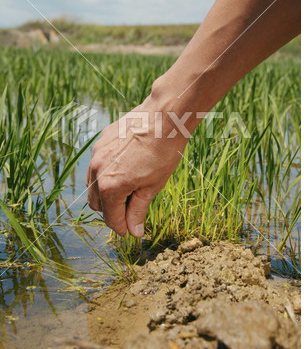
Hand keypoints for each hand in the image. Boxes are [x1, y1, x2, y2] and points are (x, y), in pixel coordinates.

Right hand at [86, 95, 187, 236]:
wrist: (164, 117)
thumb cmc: (163, 152)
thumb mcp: (153, 186)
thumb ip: (138, 210)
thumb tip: (134, 232)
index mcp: (110, 187)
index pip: (111, 218)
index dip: (121, 228)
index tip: (130, 230)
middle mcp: (97, 170)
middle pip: (97, 203)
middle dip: (111, 211)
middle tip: (130, 210)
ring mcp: (97, 154)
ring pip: (93, 184)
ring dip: (106, 192)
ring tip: (127, 189)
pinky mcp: (101, 141)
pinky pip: (98, 164)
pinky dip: (106, 173)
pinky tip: (125, 167)